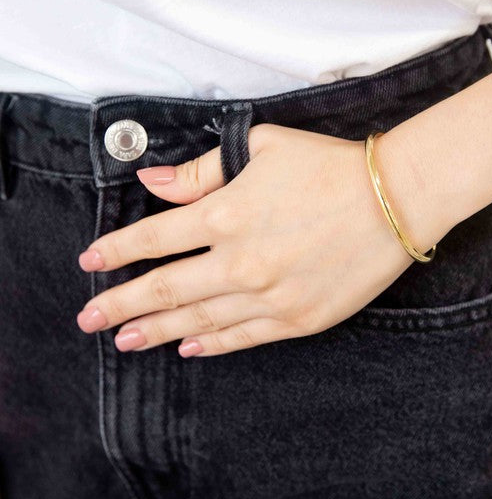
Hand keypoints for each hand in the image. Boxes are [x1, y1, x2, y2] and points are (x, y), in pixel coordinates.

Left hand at [76, 123, 449, 357]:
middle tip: (88, 321)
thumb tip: (152, 181)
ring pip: (199, 320)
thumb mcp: (261, 149)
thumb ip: (201, 170)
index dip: (116, 252)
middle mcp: (240, 261)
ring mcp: (269, 296)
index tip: (90, 264)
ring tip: (125, 341)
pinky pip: (244, 337)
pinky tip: (188, 349)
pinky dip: (212, 345)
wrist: (395, 199)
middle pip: (165, 289)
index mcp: (226, 213)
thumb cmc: (328, 166)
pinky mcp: (298, 319)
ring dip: (157, 332)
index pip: (153, 238)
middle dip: (120, 305)